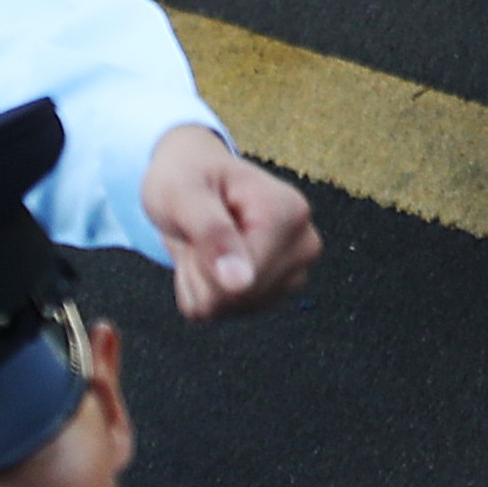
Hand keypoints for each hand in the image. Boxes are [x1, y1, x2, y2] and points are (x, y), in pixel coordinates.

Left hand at [143, 122, 317, 319]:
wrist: (195, 174)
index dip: (198, 262)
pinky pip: (224, 311)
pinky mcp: (278, 289)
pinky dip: (205, 288)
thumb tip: (241, 284)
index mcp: (289, 214)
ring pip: (227, 308)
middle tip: (196, 232)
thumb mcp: (183, 194)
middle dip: (199, 272)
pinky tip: (211, 256)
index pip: (239, 284)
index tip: (196, 221)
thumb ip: (212, 234)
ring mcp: (295, 270)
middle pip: (234, 299)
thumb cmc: (187, 177)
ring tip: (204, 241)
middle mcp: (304, 245)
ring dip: (199, 280)